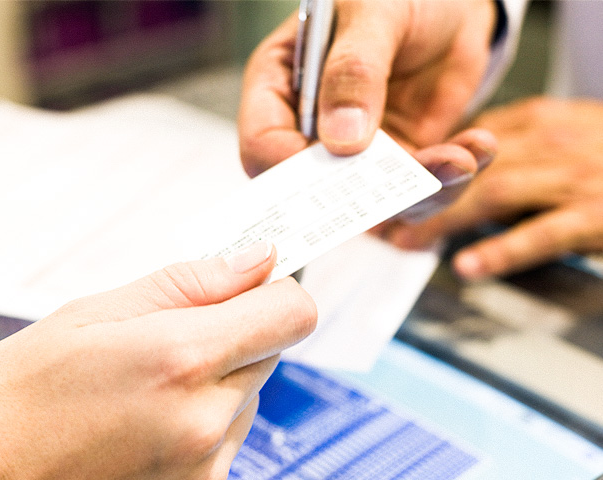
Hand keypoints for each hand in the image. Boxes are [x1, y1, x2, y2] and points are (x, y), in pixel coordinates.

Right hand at [0, 242, 316, 479]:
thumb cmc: (8, 412)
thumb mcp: (87, 317)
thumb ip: (187, 283)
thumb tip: (254, 262)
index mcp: (180, 361)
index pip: (290, 312)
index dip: (274, 290)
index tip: (255, 285)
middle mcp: (203, 426)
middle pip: (267, 355)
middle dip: (229, 339)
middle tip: (166, 343)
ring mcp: (204, 477)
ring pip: (244, 403)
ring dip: (209, 390)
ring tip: (140, 398)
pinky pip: (222, 450)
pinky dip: (195, 435)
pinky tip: (140, 437)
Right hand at [239, 0, 496, 175]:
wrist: (452, 4)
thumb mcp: (373, 12)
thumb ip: (353, 70)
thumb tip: (340, 140)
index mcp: (282, 87)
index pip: (263, 143)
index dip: (287, 167)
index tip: (333, 170)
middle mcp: (314, 129)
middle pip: (317, 188)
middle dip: (365, 194)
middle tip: (408, 185)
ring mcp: (359, 151)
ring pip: (377, 199)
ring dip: (422, 190)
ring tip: (460, 159)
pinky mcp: (402, 159)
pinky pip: (421, 189)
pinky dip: (453, 177)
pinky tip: (477, 146)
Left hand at [383, 97, 602, 278]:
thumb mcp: (560, 138)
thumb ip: (511, 152)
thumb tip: (453, 174)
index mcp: (538, 122)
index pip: (462, 144)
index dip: (419, 170)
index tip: (387, 191)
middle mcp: (552, 142)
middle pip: (468, 169)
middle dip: (418, 198)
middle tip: (382, 221)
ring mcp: (574, 177)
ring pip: (494, 195)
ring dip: (443, 222)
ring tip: (407, 243)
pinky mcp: (596, 214)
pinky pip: (542, 233)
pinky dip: (501, 250)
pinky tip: (468, 265)